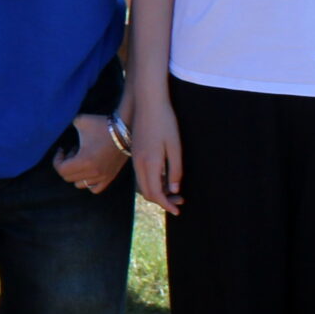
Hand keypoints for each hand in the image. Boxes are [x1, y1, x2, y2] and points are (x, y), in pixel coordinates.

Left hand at [52, 115, 129, 193]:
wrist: (125, 130)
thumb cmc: (102, 125)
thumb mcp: (80, 121)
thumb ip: (67, 123)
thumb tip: (59, 123)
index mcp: (84, 161)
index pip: (61, 170)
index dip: (57, 160)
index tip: (61, 150)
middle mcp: (93, 172)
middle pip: (68, 178)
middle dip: (66, 164)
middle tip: (72, 152)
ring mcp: (102, 177)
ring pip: (80, 184)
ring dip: (76, 174)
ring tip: (80, 160)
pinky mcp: (110, 177)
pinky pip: (94, 189)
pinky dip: (88, 183)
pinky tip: (89, 170)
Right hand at [129, 96, 183, 212]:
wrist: (147, 102)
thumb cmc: (164, 122)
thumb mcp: (175, 146)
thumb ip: (175, 169)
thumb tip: (174, 188)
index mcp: (149, 163)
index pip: (155, 193)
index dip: (166, 204)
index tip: (177, 211)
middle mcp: (138, 163)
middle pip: (146, 192)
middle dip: (162, 201)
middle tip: (179, 203)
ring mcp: (135, 158)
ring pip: (143, 184)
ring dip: (157, 192)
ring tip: (174, 193)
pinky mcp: (136, 152)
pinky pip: (142, 175)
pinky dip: (152, 182)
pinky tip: (165, 179)